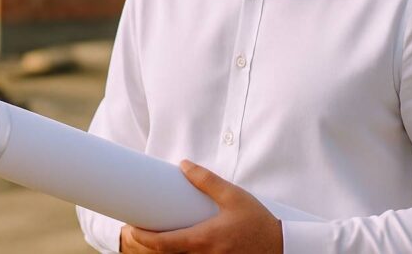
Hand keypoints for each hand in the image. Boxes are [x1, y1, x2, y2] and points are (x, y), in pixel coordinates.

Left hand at [122, 160, 281, 252]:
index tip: (130, 228)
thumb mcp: (233, 196)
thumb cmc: (257, 223)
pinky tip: (172, 248)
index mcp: (203, 240)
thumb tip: (184, 165)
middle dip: (146, 247)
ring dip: (160, 253)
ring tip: (150, 238)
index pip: (163, 244)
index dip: (142, 238)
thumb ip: (207, 181)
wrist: (281, 247)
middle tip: (133, 231)